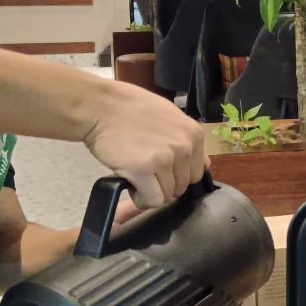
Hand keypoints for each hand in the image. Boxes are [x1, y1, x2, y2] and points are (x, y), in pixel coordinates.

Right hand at [82, 81, 207, 208]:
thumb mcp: (170, 116)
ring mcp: (165, 159)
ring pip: (167, 195)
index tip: (162, 169)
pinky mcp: (144, 170)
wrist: (100, 105)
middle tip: (146, 171)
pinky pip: (153, 200)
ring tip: (137, 175)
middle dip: (165, 183)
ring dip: (152, 191)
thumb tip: (204, 163)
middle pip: (183, 185)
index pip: (197, 172)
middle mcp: (184, 147)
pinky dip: (142, 199)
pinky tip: (132, 185)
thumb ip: (186, 140)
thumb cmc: (130, 107)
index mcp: (194, 134)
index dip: (177, 174)